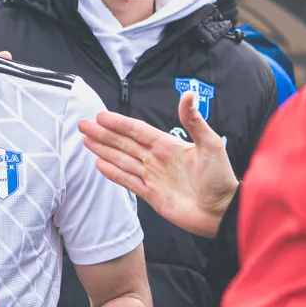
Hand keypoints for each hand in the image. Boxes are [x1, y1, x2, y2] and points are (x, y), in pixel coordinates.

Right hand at [78, 91, 235, 237]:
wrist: (222, 212)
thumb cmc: (221, 178)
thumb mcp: (211, 145)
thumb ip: (195, 121)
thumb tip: (188, 94)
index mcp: (168, 145)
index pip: (137, 131)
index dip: (118, 123)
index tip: (100, 115)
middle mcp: (157, 159)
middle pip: (124, 143)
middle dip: (104, 134)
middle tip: (83, 124)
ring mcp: (153, 177)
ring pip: (122, 160)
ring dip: (104, 150)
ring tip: (86, 141)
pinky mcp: (152, 195)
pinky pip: (128, 181)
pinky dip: (113, 173)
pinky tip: (99, 164)